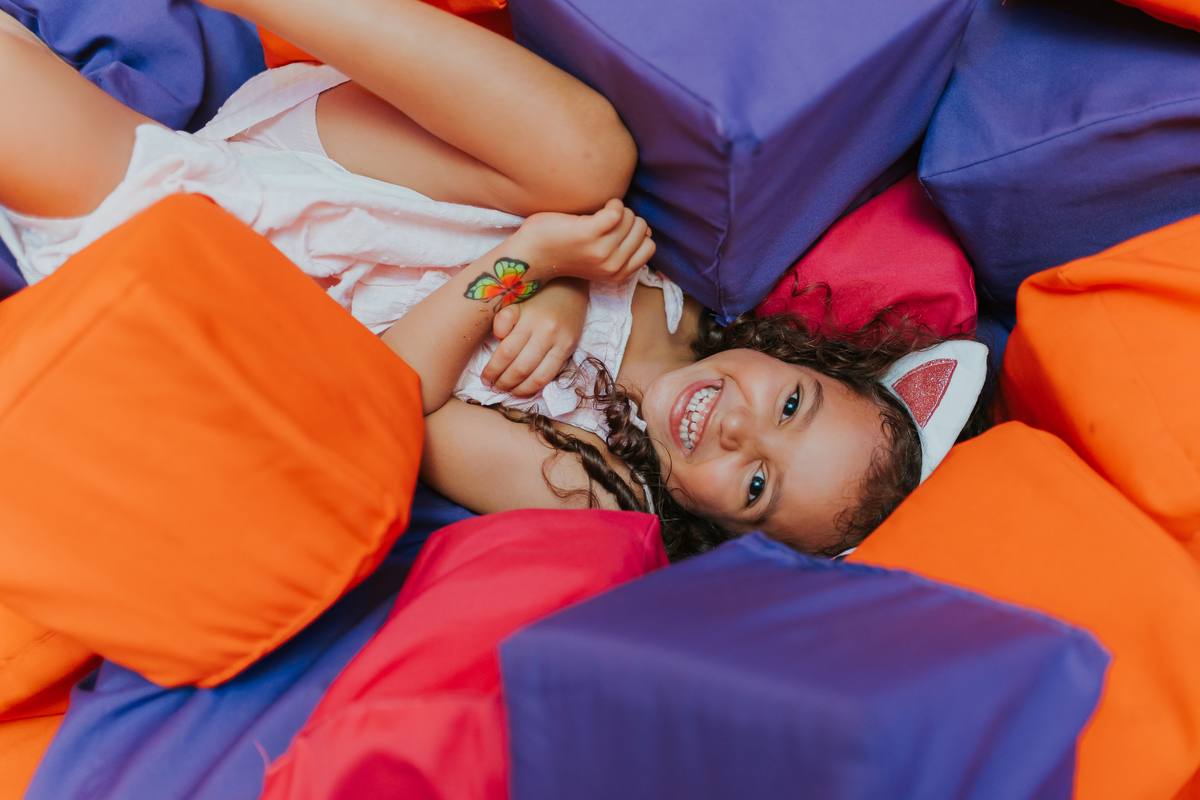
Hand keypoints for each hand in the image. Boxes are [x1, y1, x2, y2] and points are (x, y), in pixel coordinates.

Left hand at [481, 278, 587, 396]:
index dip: (493, 370)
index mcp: (528, 318)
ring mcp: (560, 342)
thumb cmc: (537, 294)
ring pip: (536, 377)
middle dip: (503, 382)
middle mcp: (546, 331)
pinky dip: (535, 386)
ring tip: (507, 390)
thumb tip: (497, 338)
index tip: (484, 378)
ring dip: (519, 389)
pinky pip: (551, 375)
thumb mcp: (516, 300)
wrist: (570, 283)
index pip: (506, 352)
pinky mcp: (570, 348)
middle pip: (520, 368)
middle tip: (493, 387)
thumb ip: (503, 318)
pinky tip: (524, 389)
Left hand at [515, 199, 654, 283]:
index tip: (619, 229)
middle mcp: (612, 265)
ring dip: (620, 209)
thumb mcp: (599, 260)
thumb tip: (646, 231)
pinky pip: (617, 212)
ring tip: (602, 212)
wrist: (531, 255)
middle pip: (642, 230)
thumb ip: (622, 250)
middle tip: (608, 219)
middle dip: (629, 219)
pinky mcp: (589, 233)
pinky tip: (603, 205)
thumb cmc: (564, 251)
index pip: (649, 247)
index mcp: (617, 274)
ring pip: (631, 219)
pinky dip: (613, 203)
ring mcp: (601, 251)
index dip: (637, 233)